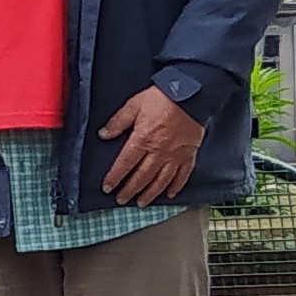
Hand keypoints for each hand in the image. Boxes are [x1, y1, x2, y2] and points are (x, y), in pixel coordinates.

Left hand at [96, 84, 203, 205]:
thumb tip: (103, 134)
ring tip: (142, 203)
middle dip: (130, 190)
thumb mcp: (134, 105)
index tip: (107, 187)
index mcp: (143, 140)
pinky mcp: (189, 154)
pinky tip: (170, 194)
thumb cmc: (162, 97)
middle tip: (122, 200)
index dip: (115, 177)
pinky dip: (176, 186)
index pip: (125, 164)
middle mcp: (159, 152)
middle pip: (142, 177)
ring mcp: (175, 155)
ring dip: (150, 193)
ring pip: (161, 180)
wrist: (191, 93)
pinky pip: (183, 175)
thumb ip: (118, 122)